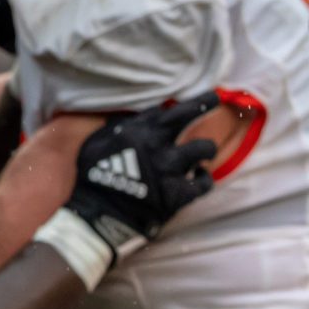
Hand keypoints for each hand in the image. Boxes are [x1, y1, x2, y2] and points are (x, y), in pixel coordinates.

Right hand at [66, 93, 223, 262]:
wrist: (98, 213)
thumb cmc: (94, 177)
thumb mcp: (97, 142)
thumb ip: (118, 128)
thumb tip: (133, 117)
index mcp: (138, 130)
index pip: (168, 109)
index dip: (189, 102)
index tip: (206, 95)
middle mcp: (158, 145)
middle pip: (190, 118)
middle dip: (205, 105)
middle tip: (214, 100)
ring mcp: (171, 169)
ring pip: (204, 149)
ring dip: (206, 150)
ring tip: (203, 154)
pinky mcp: (179, 193)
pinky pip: (205, 183)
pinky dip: (204, 179)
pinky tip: (200, 178)